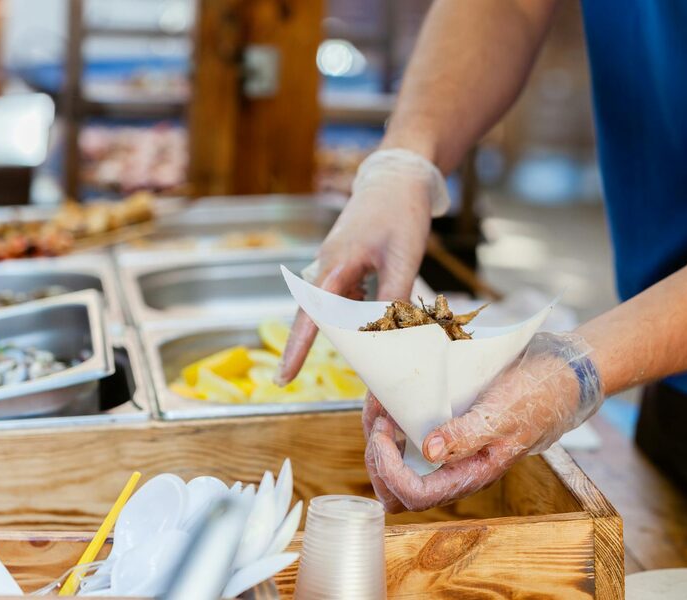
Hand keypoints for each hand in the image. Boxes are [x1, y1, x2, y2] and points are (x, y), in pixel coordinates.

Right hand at [277, 149, 449, 383]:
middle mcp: (326, 267)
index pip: (310, 315)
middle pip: (312, 318)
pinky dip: (352, 318)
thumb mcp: (403, 258)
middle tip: (307, 380)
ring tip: (360, 362)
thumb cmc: (400, 213)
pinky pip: (341, 300)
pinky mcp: (344, 266)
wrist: (399, 178)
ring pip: (329, 311)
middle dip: (309, 349)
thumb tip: (390, 338)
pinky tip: (369, 327)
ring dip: (341, 336)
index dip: (297, 349)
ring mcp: (333, 266)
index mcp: (335, 264)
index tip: (284, 378)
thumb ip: (393, 297)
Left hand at [365, 332, 603, 511]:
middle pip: (398, 491)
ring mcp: (448, 453)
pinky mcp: (444, 432)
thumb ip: (467, 435)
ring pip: (396, 467)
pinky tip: (393, 399)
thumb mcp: (502, 413)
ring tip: (382, 404)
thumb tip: (428, 451)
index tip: (384, 433)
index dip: (390, 471)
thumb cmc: (535, 397)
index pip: (416, 495)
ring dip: (379, 438)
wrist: (556, 379)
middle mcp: (455, 469)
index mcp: (471, 474)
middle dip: (378, 457)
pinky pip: (405, 441)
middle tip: (380, 419)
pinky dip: (391, 422)